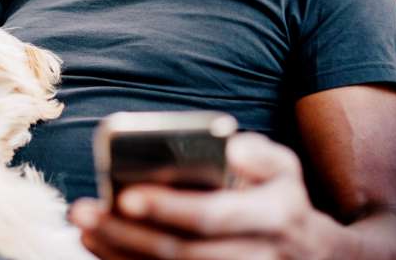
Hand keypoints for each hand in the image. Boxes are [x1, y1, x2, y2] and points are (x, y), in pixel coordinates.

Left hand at [69, 133, 338, 259]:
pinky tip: (100, 246)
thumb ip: (258, 154)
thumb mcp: (285, 168)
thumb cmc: (280, 199)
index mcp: (274, 215)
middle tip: (82, 212)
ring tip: (84, 227)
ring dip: (119, 254)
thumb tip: (228, 147)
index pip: (213, 216)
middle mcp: (257, 256)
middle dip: (126, 234)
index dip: (168, 208)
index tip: (125, 194)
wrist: (313, 257)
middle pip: (181, 253)